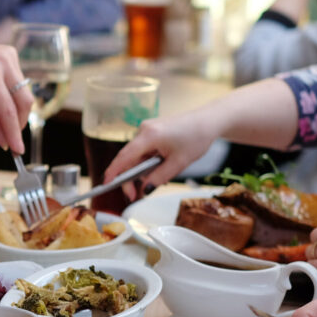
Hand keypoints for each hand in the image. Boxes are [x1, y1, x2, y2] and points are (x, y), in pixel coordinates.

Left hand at [0, 26, 32, 153]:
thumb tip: (5, 142)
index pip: (8, 110)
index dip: (14, 133)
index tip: (18, 150)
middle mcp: (3, 61)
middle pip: (24, 101)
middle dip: (18, 122)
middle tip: (8, 136)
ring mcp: (9, 55)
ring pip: (24, 93)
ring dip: (13, 108)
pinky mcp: (11, 54)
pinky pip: (19, 83)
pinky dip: (11, 96)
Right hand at [102, 112, 217, 199]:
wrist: (209, 120)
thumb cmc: (196, 137)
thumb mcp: (178, 163)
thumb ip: (158, 178)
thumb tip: (144, 190)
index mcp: (149, 136)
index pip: (124, 157)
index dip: (114, 173)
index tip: (106, 185)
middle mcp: (144, 130)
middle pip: (128, 158)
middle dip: (129, 177)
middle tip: (134, 195)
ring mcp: (148, 129)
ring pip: (137, 155)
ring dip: (141, 170)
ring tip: (152, 182)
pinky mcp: (153, 130)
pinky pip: (144, 150)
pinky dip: (147, 162)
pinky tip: (157, 170)